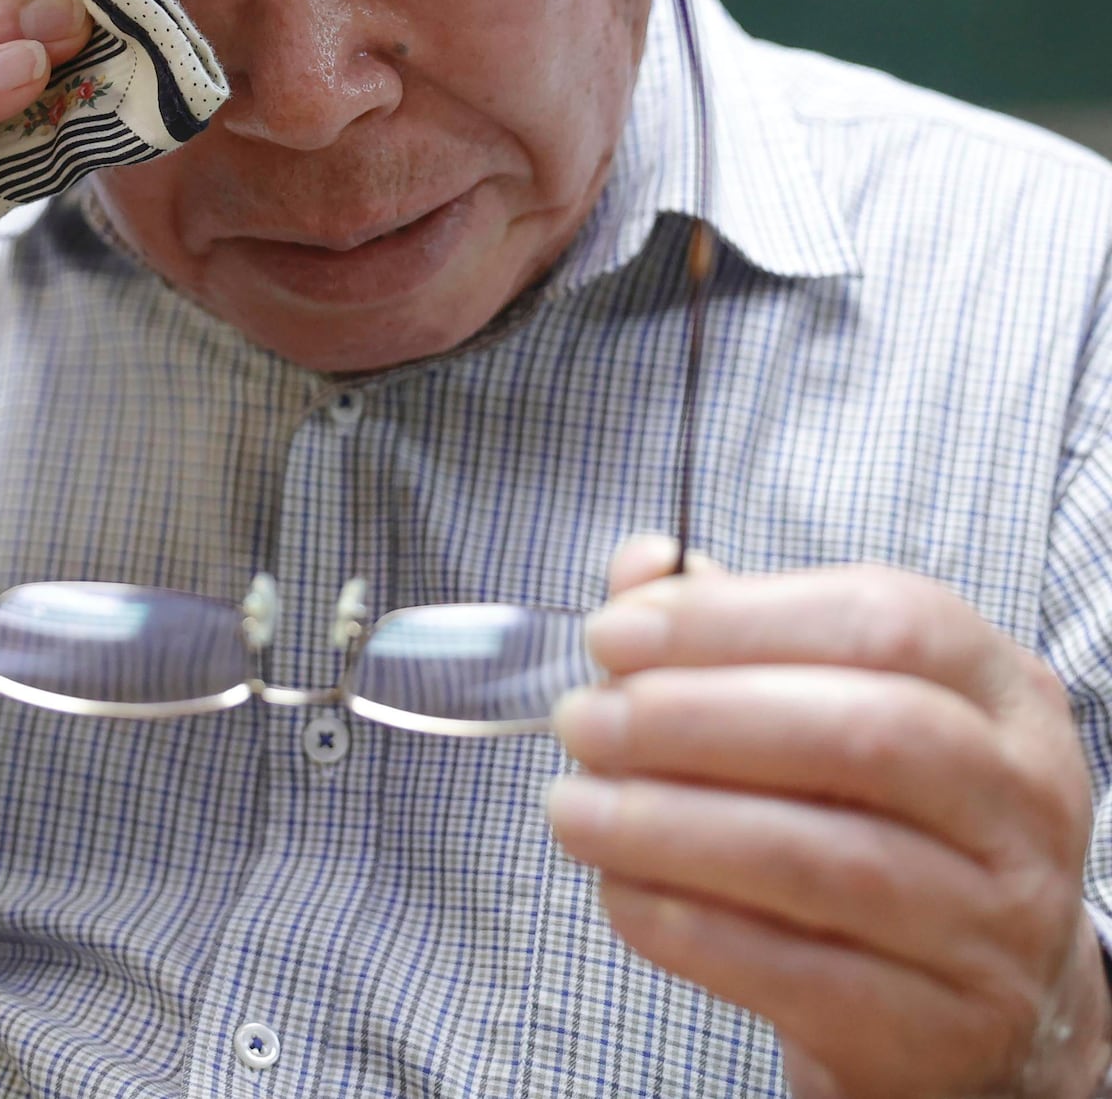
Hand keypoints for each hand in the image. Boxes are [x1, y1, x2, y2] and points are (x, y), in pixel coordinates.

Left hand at [547, 537, 1111, 1096]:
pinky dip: (689, 926)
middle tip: (584, 722)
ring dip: (671, 827)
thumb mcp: (834, 702)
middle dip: (694, 719)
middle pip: (862, 735)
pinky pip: (799, 973)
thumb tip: (639, 566)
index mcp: (999, 688)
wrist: (979, 1002)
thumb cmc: (882, 818)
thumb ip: (736, 627)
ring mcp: (996, 922)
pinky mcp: (942, 1030)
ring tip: (574, 808)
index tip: (613, 635)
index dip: (733, 619)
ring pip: (825, 861)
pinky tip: (620, 892)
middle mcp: (1020, 799)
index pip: (880, 621)